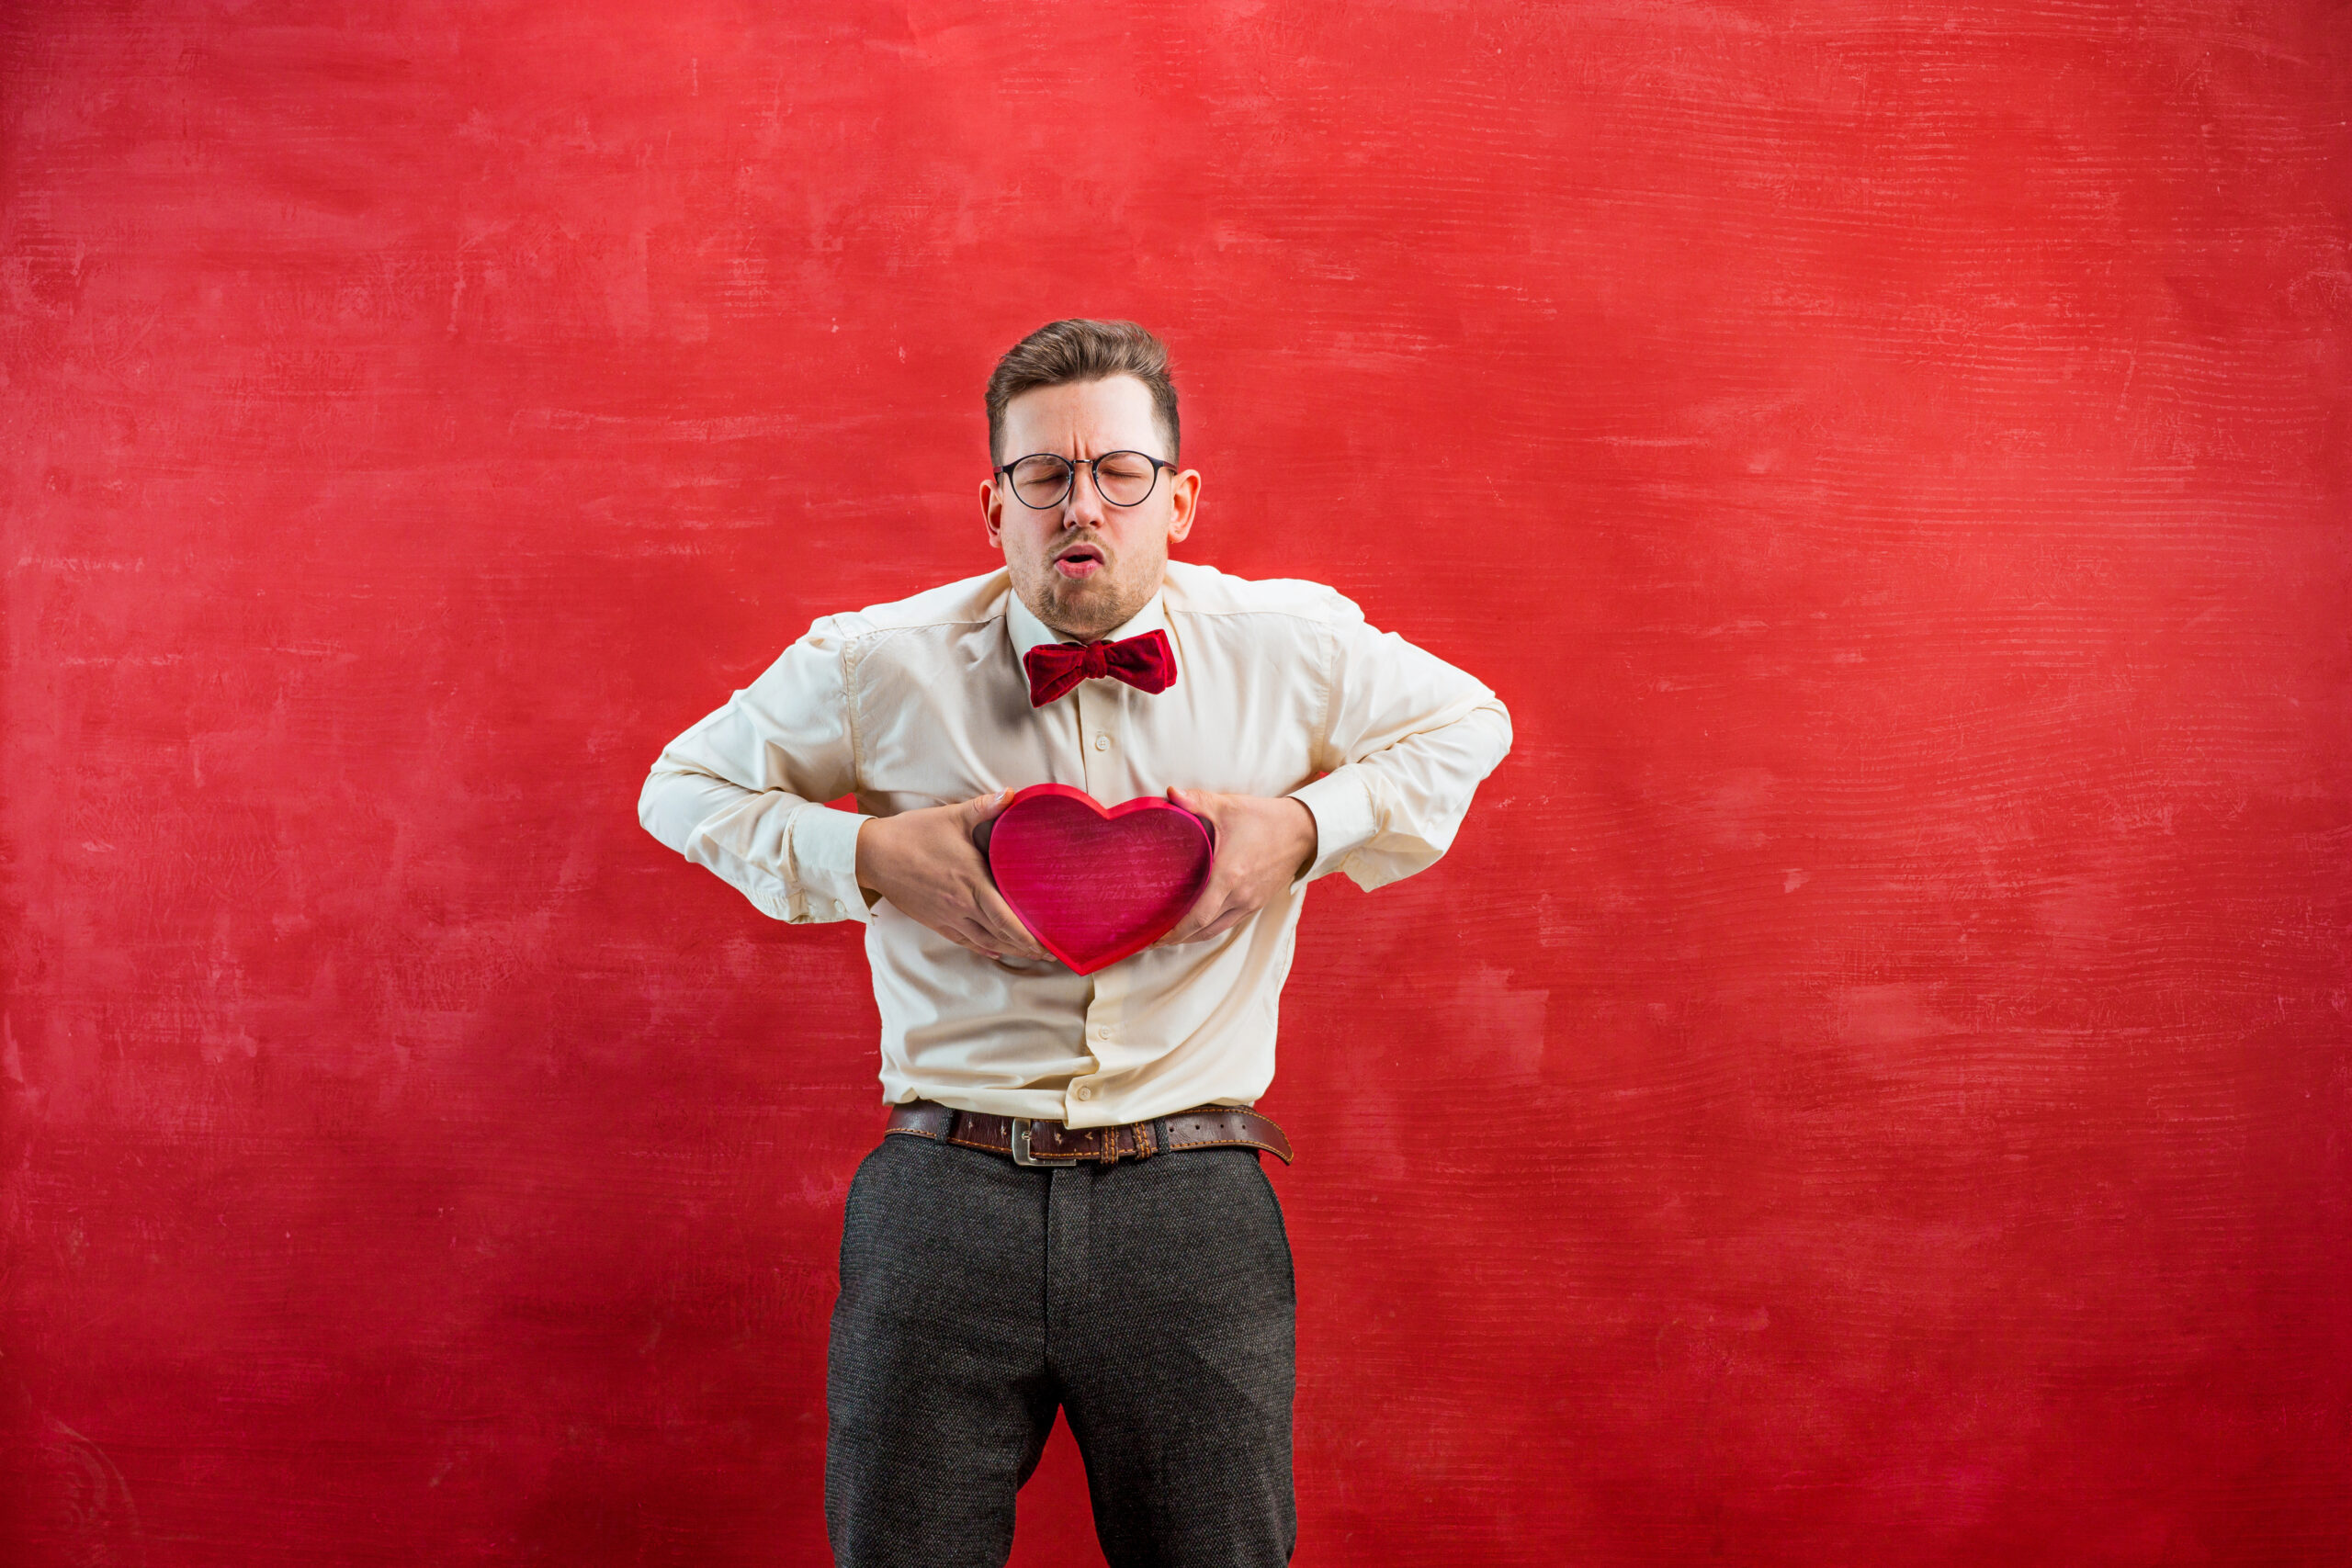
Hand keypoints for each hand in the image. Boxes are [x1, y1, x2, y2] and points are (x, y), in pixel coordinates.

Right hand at [853, 790, 1049, 962]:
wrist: (874, 854)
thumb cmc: (913, 834)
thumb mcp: (952, 817)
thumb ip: (984, 807)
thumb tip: (1010, 793)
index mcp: (973, 881)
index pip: (1008, 917)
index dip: (1030, 935)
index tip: (1048, 943)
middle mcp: (963, 904)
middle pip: (1001, 934)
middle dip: (1026, 946)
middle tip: (1048, 953)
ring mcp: (947, 916)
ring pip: (984, 941)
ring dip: (1008, 950)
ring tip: (1028, 955)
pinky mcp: (934, 921)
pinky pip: (963, 940)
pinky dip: (982, 948)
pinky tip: (994, 951)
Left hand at [1153, 787, 1318, 947]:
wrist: (1302, 830)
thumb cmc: (1264, 819)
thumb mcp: (1227, 806)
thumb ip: (1196, 802)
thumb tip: (1169, 793)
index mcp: (1229, 876)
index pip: (1197, 916)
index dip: (1175, 931)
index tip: (1155, 938)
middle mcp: (1240, 895)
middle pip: (1203, 929)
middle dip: (1178, 938)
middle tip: (1155, 940)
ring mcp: (1251, 902)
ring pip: (1217, 929)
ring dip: (1194, 936)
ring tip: (1173, 936)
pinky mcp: (1258, 902)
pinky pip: (1230, 922)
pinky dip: (1212, 927)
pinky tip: (1200, 923)